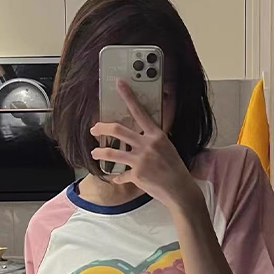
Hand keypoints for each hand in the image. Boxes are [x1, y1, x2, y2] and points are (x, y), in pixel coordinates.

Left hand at [90, 80, 202, 212]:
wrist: (180, 189)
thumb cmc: (175, 168)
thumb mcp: (167, 147)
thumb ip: (152, 140)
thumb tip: (140, 136)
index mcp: (156, 135)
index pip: (140, 111)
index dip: (128, 96)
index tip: (119, 84)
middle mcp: (147, 145)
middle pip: (118, 130)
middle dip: (102, 128)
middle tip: (94, 129)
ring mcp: (141, 160)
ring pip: (112, 153)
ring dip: (100, 153)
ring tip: (94, 153)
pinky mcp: (137, 175)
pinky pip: (121, 175)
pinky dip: (118, 178)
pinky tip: (116, 178)